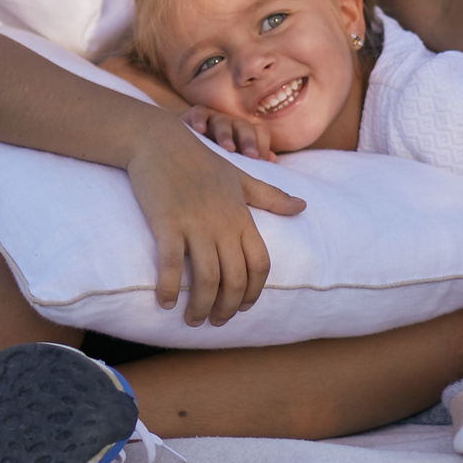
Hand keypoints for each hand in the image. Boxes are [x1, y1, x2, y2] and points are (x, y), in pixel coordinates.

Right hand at [124, 120, 304, 326]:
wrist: (159, 140)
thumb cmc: (200, 161)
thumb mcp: (241, 178)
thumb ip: (270, 196)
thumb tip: (303, 206)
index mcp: (241, 216)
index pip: (260, 264)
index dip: (255, 292)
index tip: (243, 308)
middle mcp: (222, 223)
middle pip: (235, 278)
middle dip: (227, 307)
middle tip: (215, 321)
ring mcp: (194, 223)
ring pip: (206, 278)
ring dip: (201, 306)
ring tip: (193, 319)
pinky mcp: (166, 222)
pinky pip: (171, 264)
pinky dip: (169, 288)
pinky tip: (165, 302)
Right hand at [183, 106, 275, 161]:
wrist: (183, 148)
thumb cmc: (213, 158)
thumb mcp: (233, 161)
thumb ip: (251, 160)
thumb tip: (272, 159)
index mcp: (244, 134)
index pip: (261, 133)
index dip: (264, 145)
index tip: (261, 162)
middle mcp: (231, 124)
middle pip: (244, 127)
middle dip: (249, 141)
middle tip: (251, 156)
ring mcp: (213, 118)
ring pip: (222, 122)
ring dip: (226, 134)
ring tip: (227, 148)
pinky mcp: (194, 116)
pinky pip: (199, 113)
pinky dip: (199, 119)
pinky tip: (199, 130)